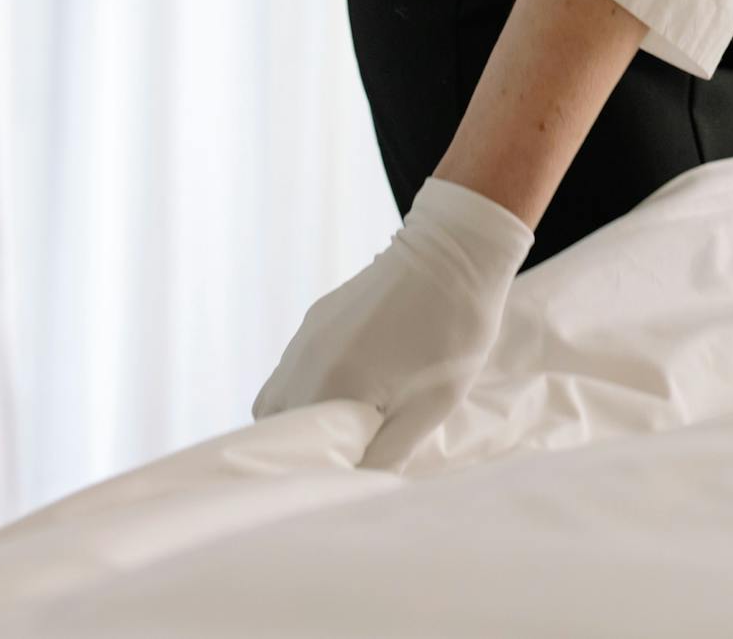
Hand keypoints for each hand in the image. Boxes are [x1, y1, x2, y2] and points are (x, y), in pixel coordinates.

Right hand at [252, 176, 534, 471]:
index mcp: (328, 386)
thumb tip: (358, 484)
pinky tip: (357, 384)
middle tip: (343, 455)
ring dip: (306, 414)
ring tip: (352, 422)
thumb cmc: (453, 328)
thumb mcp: (433, 403)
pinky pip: (297, 367)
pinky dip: (313, 386)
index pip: (293, 451)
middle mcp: (302, 362)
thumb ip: (389, 451)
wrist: (457, 248)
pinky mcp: (317, 318)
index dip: (313, 470)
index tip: (342, 478)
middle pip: (274, 424)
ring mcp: (306, 337)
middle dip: (299, 446)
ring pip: (281, 394)